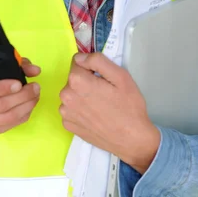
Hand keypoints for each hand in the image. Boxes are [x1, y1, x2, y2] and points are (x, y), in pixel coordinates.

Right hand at [0, 58, 40, 139]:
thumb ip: (13, 65)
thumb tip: (35, 70)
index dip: (1, 88)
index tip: (18, 84)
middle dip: (21, 96)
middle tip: (35, 87)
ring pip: (6, 118)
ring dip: (25, 107)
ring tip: (36, 95)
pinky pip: (9, 126)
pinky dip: (23, 115)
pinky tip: (30, 105)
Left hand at [59, 53, 160, 173]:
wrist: (132, 140)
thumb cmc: (128, 106)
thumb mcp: (120, 76)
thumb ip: (98, 60)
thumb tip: (80, 57)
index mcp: (77, 81)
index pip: (77, 62)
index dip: (92, 67)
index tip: (103, 77)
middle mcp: (66, 96)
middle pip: (74, 78)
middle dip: (86, 80)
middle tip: (105, 91)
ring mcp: (66, 113)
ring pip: (72, 93)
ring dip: (82, 94)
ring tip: (100, 104)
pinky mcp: (68, 125)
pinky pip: (71, 108)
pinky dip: (80, 108)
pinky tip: (94, 115)